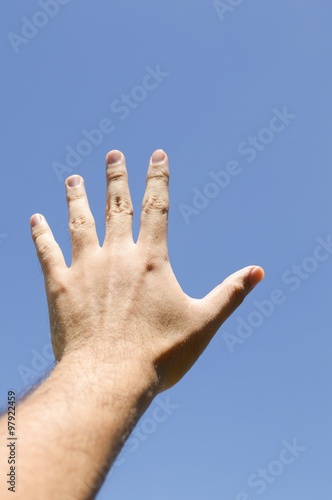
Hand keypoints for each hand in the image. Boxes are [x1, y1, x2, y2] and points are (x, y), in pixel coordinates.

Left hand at [30, 149, 263, 392]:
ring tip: (73, 179)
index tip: (156, 154)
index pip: (157, 206)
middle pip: (116, 206)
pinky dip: (41, 234)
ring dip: (76, 198)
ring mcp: (86, 269)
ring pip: (79, 222)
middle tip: (112, 155)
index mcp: (151, 260)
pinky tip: (35, 218)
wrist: (110, 379)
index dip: (157, 177)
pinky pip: (47, 253)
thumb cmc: (160, 354)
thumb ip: (230, 293)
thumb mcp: (203, 322)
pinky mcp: (61, 287)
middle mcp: (117, 256)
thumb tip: (259, 272)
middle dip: (115, 178)